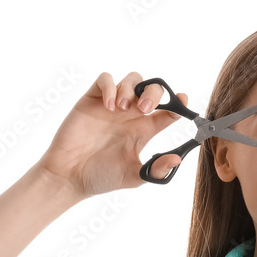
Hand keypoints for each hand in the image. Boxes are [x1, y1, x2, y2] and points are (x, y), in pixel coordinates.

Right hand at [36, 72, 186, 199]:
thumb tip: (177, 160)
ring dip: (130, 89)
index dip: (178, 104)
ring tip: (122, 109)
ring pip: (131, 80)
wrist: (71, 176)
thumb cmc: (102, 177)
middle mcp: (130, 115)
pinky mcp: (92, 100)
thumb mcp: (134, 176)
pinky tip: (109, 107)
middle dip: (154, 93)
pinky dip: (110, 87)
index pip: (167, 112)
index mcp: (143, 131)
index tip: (185, 101)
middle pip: (151, 89)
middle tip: (145, 109)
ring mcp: (111, 106)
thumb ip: (156, 169)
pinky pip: (104, 80)